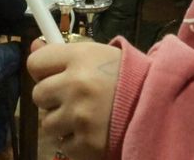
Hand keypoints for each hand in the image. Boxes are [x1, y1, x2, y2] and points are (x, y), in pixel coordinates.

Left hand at [28, 39, 120, 159]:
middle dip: (52, 98)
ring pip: (47, 123)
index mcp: (80, 58)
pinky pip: (64, 145)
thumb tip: (33, 47)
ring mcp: (80, 117)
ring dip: (62, 122)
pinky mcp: (86, 144)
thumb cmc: (128, 76)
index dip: (43, 71)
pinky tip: (92, 131)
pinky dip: (75, 141)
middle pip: (38, 95)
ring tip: (84, 116)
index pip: (35, 64)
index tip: (54, 76)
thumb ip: (64, 53)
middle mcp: (76, 85)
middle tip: (72, 98)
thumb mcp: (98, 54)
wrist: (161, 105)